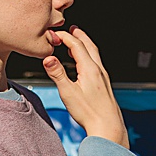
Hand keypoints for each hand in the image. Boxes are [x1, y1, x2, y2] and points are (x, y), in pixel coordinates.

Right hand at [43, 27, 128, 147]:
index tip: (54, 34)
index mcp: (90, 69)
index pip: (77, 46)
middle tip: (72, 28)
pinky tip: (85, 63)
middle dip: (80, 36)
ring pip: (95, 54)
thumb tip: (48, 58)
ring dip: (86, 44)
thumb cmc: (89, 112)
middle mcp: (99, 70)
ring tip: (79, 41)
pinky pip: (97, 63)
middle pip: (89, 46)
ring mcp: (103, 77)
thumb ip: (57, 74)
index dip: (65, 37)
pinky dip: (89, 56)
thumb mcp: (68, 93)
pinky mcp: (104, 84)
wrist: (108, 126)